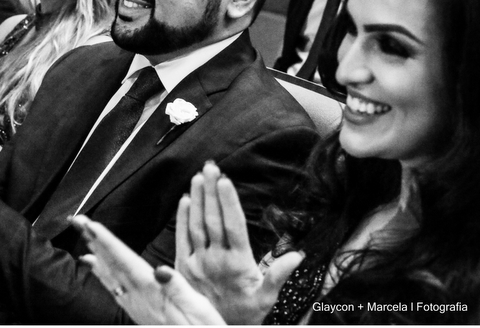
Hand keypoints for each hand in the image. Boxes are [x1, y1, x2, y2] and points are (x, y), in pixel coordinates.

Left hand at [73, 215, 224, 324]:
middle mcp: (139, 297)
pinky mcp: (138, 310)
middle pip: (111, 264)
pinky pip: (114, 287)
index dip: (107, 241)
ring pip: (109, 274)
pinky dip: (102, 274)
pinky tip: (96, 268)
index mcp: (153, 291)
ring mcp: (136, 305)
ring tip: (82, 238)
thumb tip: (161, 271)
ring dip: (95, 253)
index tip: (91, 225)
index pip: (125, 261)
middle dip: (94, 240)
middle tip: (77, 221)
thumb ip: (178, 287)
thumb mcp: (198, 308)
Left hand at [176, 162, 303, 324]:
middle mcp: (215, 260)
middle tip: (211, 167)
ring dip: (197, 199)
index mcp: (238, 263)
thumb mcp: (266, 297)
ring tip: (199, 177)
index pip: (233, 226)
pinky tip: (185, 199)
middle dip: (212, 191)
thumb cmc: (246, 312)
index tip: (226, 180)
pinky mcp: (183, 266)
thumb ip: (278, 274)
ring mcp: (197, 262)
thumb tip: (298, 254)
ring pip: (196, 225)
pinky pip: (182, 238)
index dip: (228, 202)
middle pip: (212, 220)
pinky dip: (182, 218)